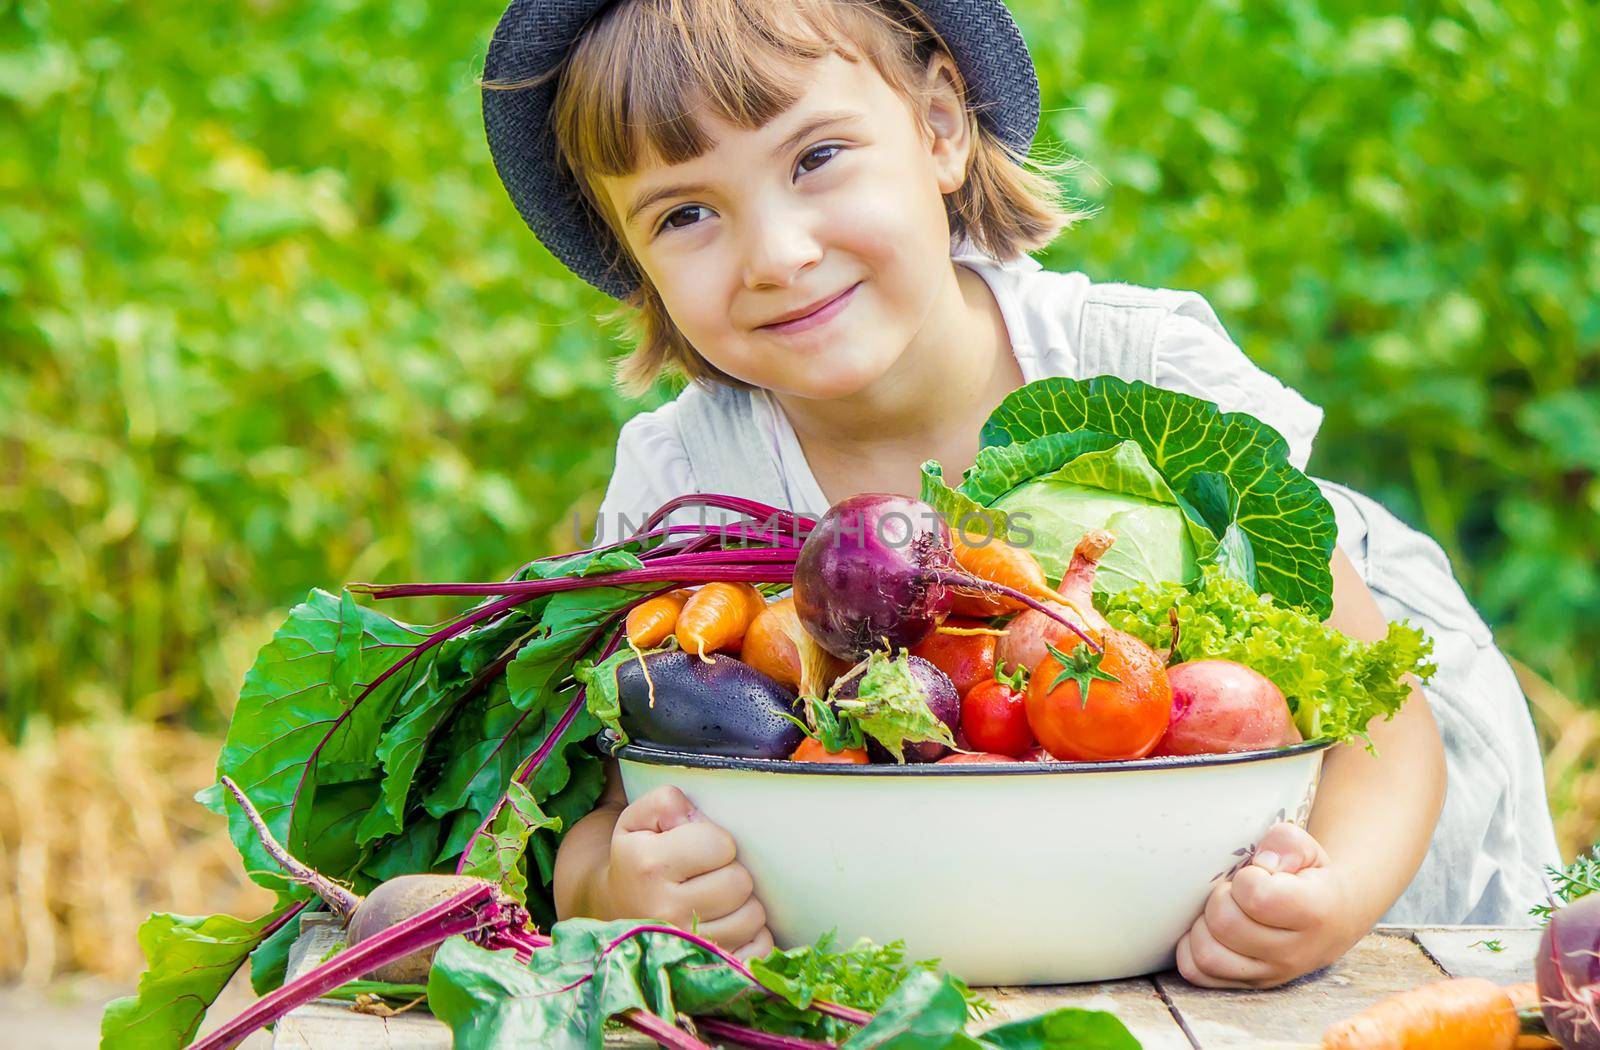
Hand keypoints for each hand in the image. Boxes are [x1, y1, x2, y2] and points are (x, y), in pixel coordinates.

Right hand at [605, 785, 773, 959]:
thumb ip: (667, 801)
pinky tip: (727, 925)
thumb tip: (692, 814)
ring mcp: (687, 947)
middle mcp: (666, 912)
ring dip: (742, 904)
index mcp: (649, 867)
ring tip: (716, 899)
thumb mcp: (639, 820)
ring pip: (753, 916)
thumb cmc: (636, 858)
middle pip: (739, 882)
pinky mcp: (708, 970)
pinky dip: (752, 937)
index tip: (697, 848)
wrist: (613, 911)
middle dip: (730, 871)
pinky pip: (759, 949)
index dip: (714, 840)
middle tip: (709, 874)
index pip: (719, 844)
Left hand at [1176, 822, 1357, 988]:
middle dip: (1220, 898)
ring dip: (1202, 926)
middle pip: (1225, 924)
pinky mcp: (1249, 984)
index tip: (1255, 874)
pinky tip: (1208, 930)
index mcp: (1313, 913)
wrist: (1334, 918)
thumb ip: (1285, 842)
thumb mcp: (1306, 849)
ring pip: (1207, 955)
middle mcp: (1293, 952)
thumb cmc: (1310, 877)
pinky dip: (1191, 950)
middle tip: (1233, 891)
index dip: (1245, 878)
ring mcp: (1270, 974)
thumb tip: (1262, 862)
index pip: (1257, 897)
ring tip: (1221, 911)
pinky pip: (1198, 973)